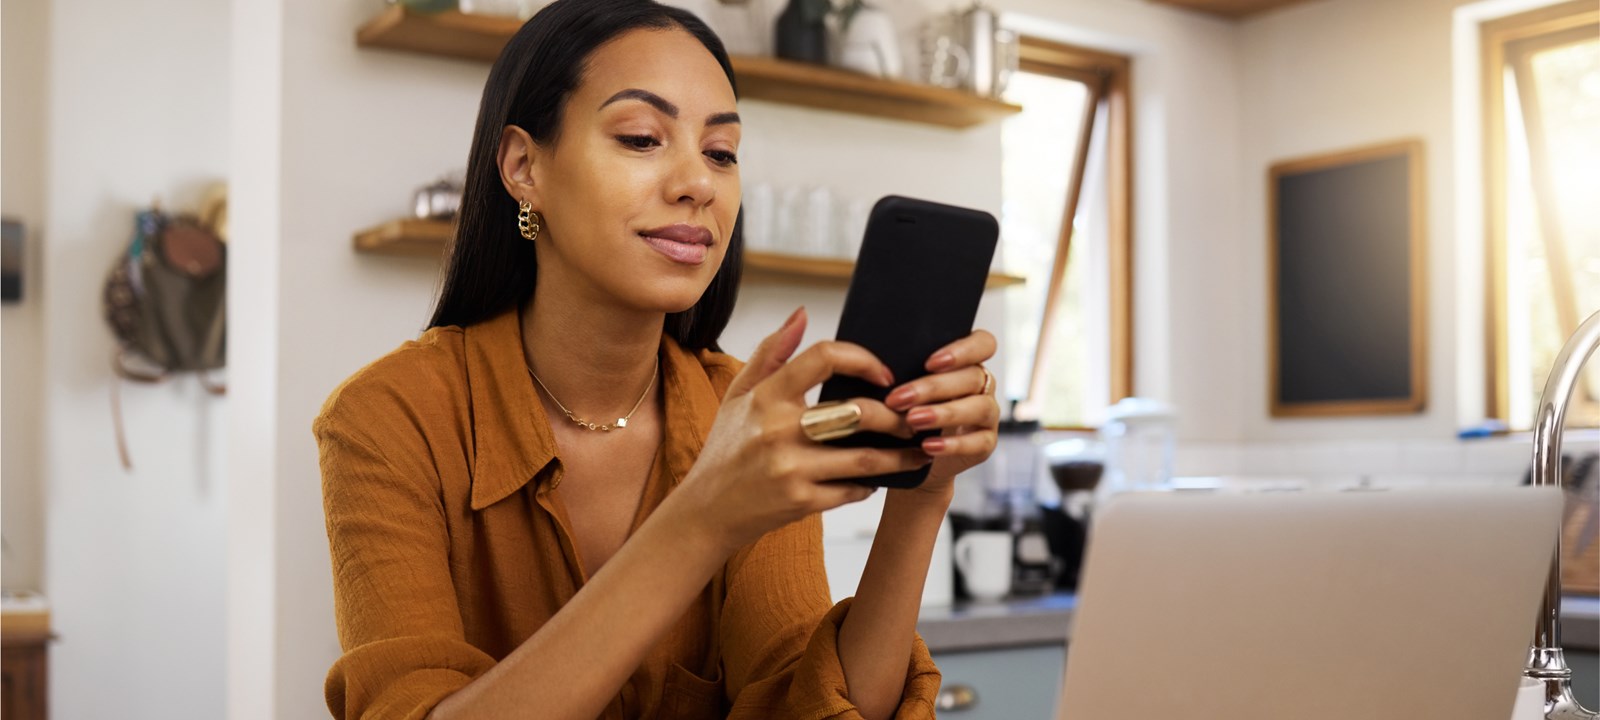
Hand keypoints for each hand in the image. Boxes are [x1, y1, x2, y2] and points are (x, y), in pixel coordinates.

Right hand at [670, 308, 932, 552]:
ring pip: (865, 458)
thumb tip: (802, 314)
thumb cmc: (726, 448)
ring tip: (917, 452)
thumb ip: (771, 353)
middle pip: (857, 412)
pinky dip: (870, 485)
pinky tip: (876, 480)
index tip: (885, 375)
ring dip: (898, 456)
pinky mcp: (800, 502)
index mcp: (766, 396)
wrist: (706, 511)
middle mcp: (779, 430)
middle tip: (911, 419)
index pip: (823, 358)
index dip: (863, 359)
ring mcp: (791, 468)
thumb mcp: (738, 396)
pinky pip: (851, 491)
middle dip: (894, 416)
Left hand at [883, 330, 999, 498]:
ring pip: (979, 407)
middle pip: (972, 376)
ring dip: (943, 413)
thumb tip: (876, 364)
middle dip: (933, 387)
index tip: (930, 363)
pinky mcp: (986, 443)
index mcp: (967, 363)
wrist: (914, 456)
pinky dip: (952, 445)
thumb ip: (903, 372)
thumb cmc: (907, 412)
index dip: (962, 350)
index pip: (983, 343)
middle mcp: (982, 386)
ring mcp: (987, 415)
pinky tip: (927, 446)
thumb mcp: (905, 388)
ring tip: (912, 420)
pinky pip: (978, 443)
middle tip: (899, 398)